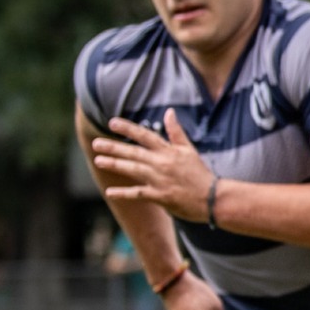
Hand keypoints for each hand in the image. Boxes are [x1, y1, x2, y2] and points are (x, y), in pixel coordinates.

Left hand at [93, 112, 215, 220]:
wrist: (213, 198)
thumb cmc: (200, 174)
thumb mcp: (189, 150)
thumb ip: (176, 132)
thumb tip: (169, 112)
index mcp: (169, 151)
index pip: (145, 136)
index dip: (128, 128)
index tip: (112, 122)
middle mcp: (162, 163)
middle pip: (134, 152)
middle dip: (114, 147)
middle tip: (96, 143)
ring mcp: (160, 180)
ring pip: (133, 170)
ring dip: (115, 165)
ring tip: (99, 161)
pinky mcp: (160, 196)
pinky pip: (138, 194)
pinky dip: (124, 193)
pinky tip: (110, 193)